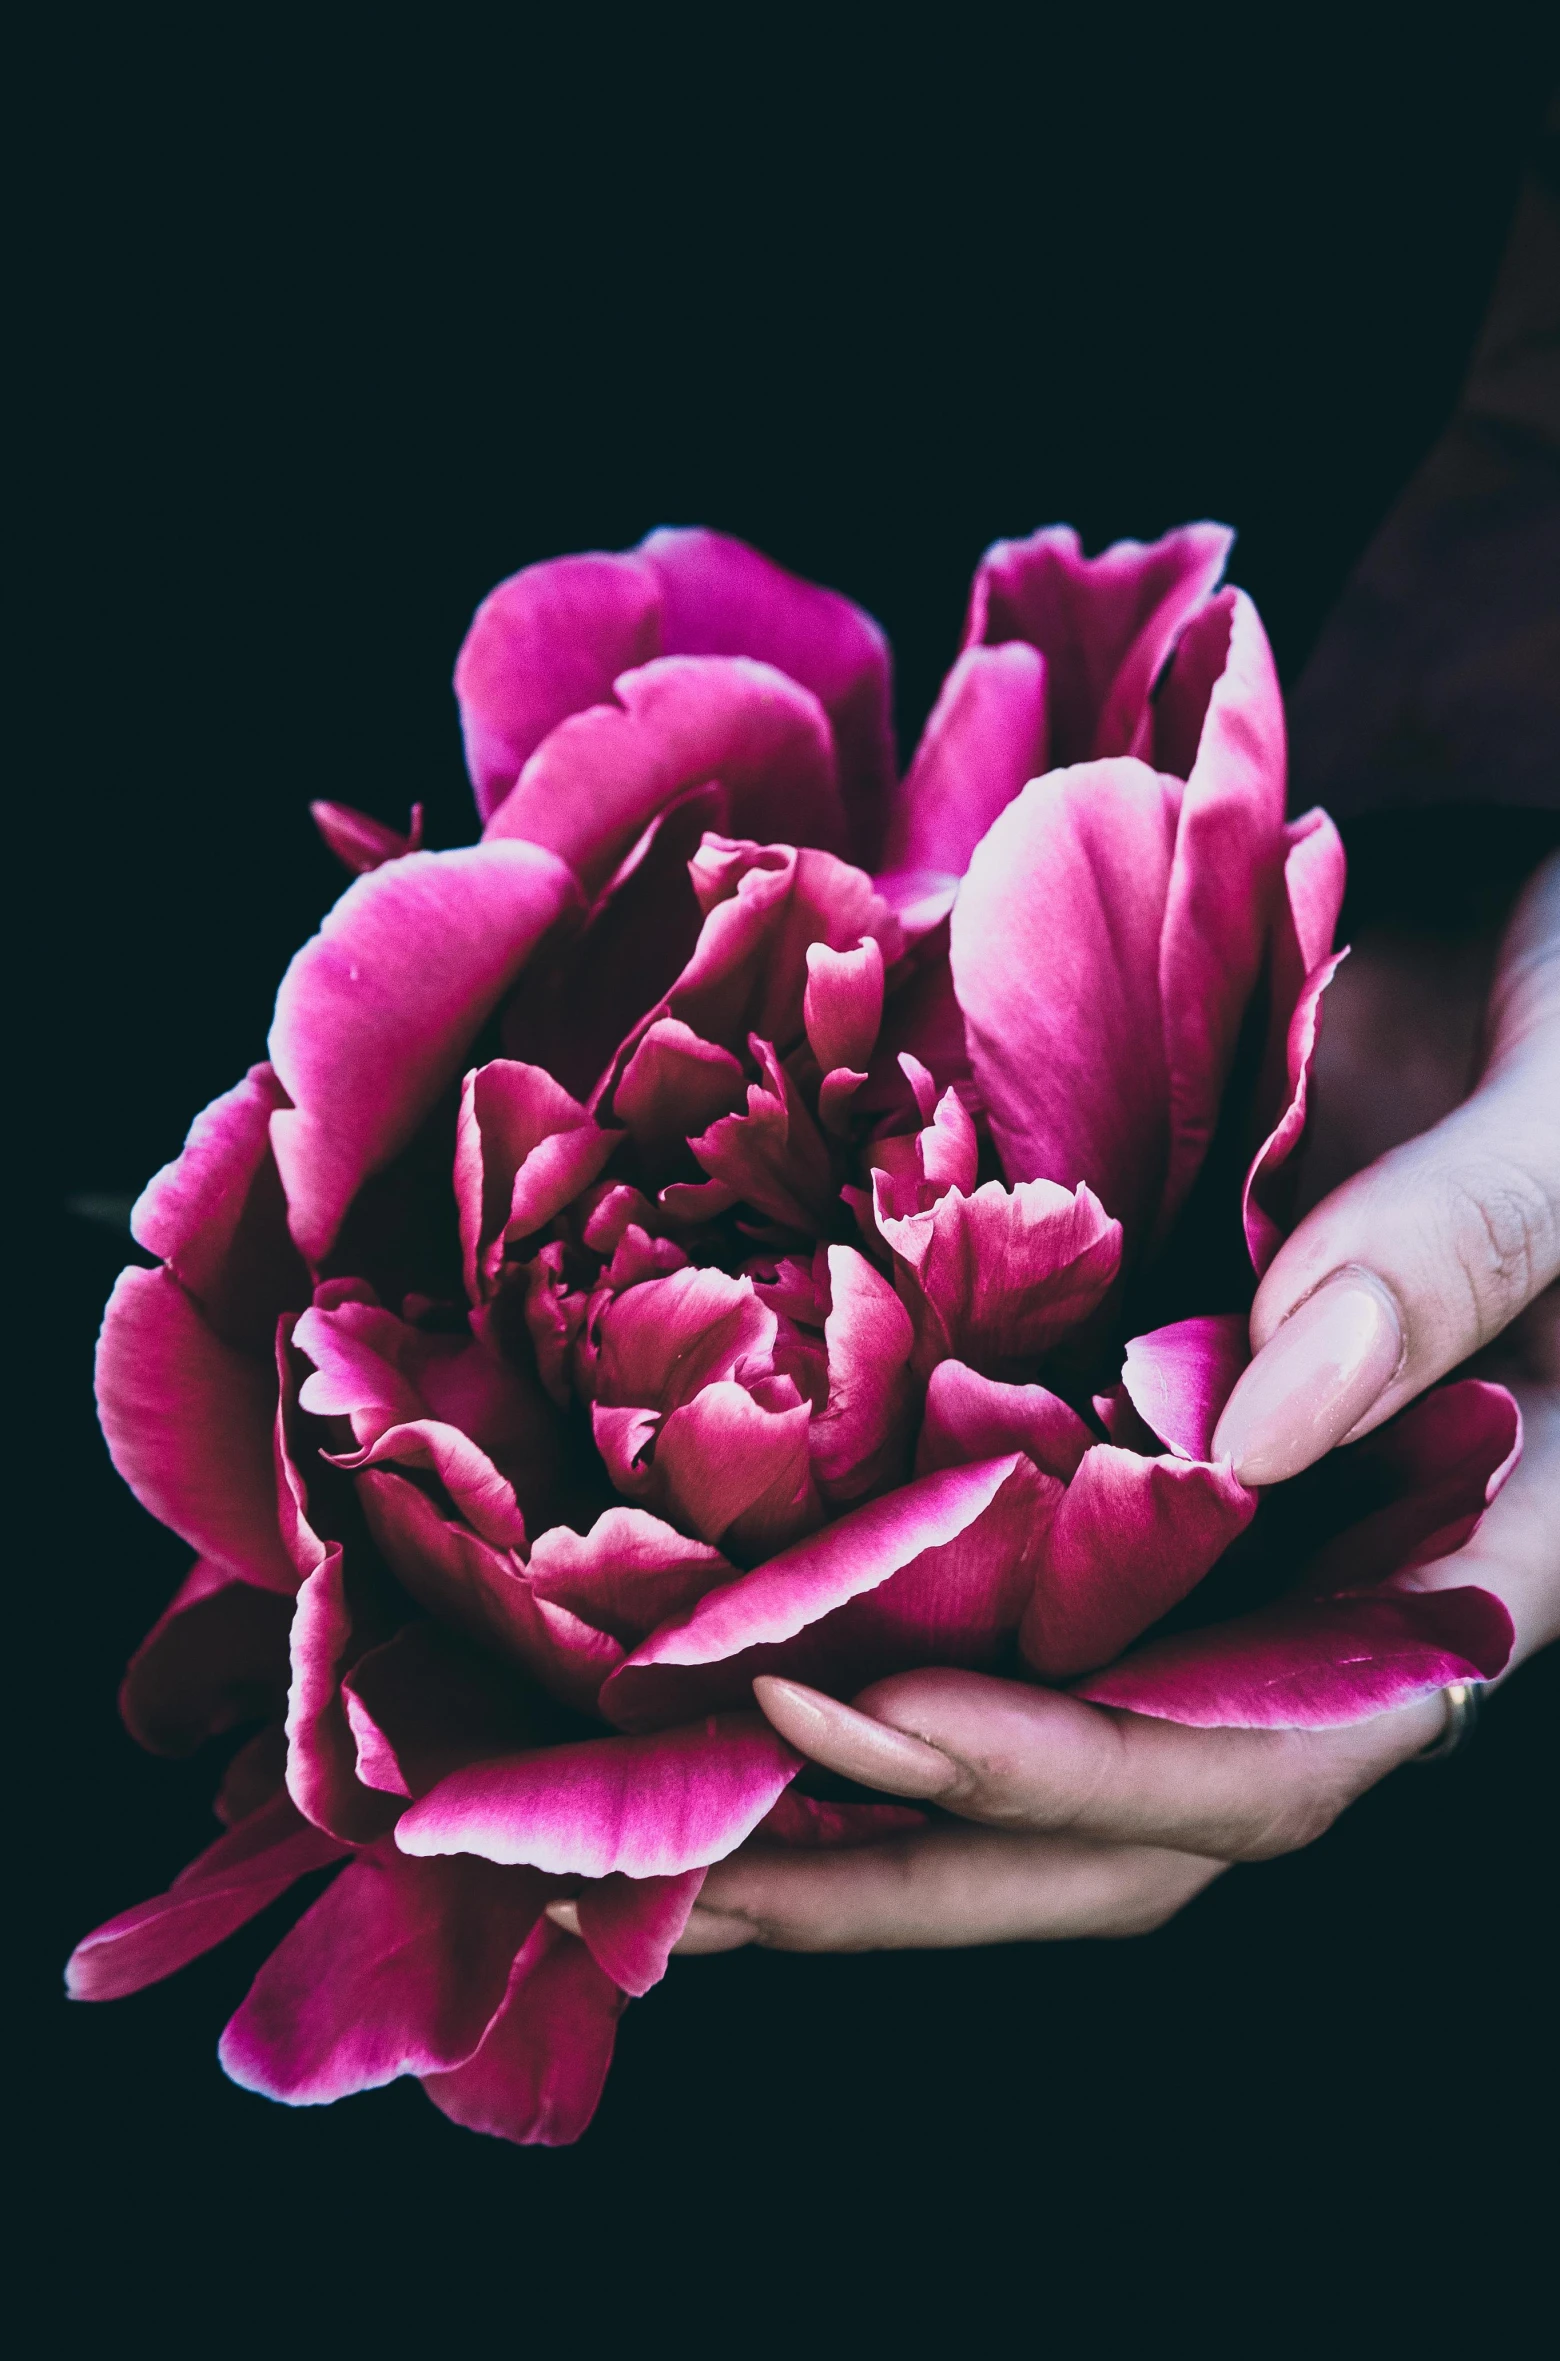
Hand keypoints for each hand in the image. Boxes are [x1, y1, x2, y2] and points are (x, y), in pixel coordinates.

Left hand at [673, 851, 1559, 1957]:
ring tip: (638, 1823)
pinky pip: (976, 1598)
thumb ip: (1452, 1246)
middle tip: (678, 1864)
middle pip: (1119, 1813)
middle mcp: (1318, 1594)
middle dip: (906, 1852)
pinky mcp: (1105, 1468)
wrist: (1492, 972)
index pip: (1280, 1748)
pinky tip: (688, 1658)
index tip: (880, 1716)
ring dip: (840, 1806)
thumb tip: (1259, 1412)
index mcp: (1461, 1562)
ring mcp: (1205, 1546)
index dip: (1089, 1766)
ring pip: (1031, 1739)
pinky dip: (841, 1641)